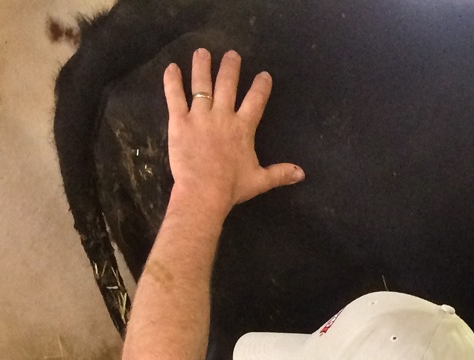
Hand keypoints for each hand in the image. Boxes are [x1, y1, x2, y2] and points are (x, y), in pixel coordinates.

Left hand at [162, 49, 303, 218]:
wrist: (204, 192)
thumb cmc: (232, 187)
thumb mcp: (260, 180)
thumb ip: (280, 173)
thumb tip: (302, 173)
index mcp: (243, 128)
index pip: (255, 100)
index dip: (261, 86)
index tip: (264, 75)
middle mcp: (223, 116)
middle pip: (228, 85)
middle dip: (230, 67)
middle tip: (232, 54)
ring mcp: (200, 116)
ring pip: (201, 85)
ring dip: (202, 66)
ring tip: (202, 52)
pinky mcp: (179, 121)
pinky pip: (175, 96)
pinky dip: (172, 81)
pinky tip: (172, 67)